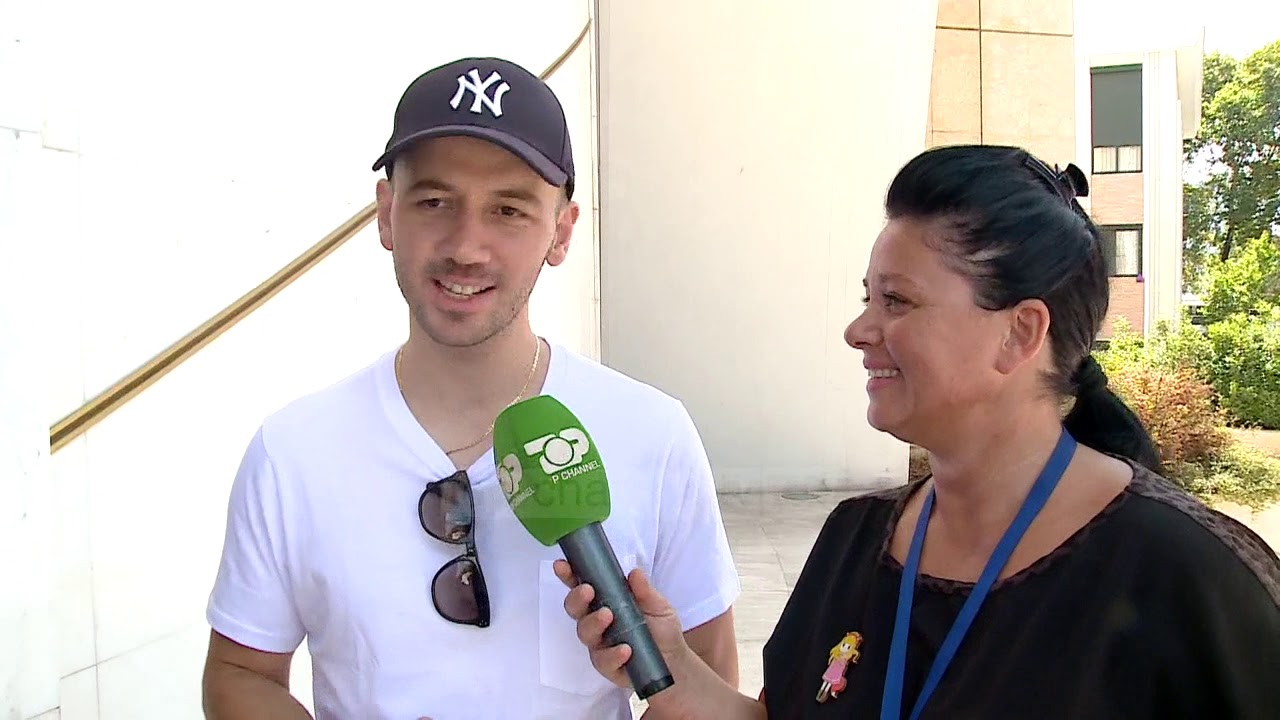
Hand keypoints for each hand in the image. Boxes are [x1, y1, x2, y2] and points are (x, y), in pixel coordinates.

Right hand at [553, 559, 689, 689]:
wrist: (675, 661)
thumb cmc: (662, 629)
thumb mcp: (658, 606)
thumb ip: (645, 591)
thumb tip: (635, 573)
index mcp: (605, 601)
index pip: (582, 586)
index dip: (569, 575)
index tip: (562, 565)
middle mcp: (597, 622)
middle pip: (575, 609)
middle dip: (577, 598)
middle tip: (587, 591)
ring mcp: (600, 644)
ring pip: (585, 633)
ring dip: (593, 623)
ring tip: (608, 616)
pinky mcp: (608, 666)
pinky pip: (603, 660)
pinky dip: (613, 654)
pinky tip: (626, 649)